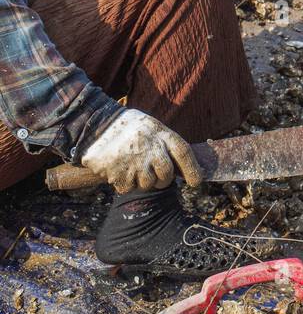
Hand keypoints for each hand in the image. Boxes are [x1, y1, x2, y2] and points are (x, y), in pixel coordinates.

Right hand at [80, 109, 203, 193]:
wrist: (96, 125)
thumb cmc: (129, 128)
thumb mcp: (152, 127)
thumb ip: (166, 145)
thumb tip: (181, 169)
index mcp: (161, 133)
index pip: (183, 153)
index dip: (192, 169)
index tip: (196, 182)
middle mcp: (150, 148)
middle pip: (166, 175)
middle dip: (163, 180)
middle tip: (154, 174)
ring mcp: (135, 163)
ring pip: (147, 184)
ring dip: (142, 181)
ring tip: (132, 166)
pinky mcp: (119, 174)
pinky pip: (128, 188)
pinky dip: (125, 183)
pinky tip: (120, 168)